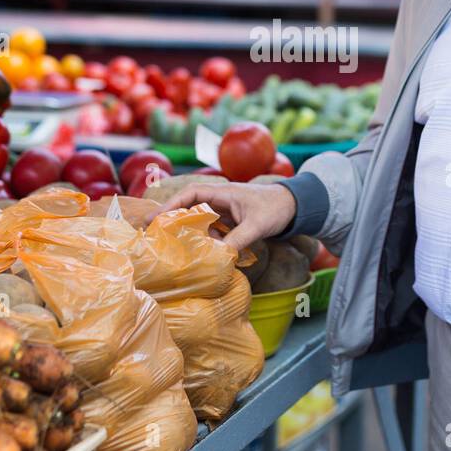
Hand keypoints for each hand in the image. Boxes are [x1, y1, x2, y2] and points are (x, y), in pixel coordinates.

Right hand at [146, 182, 297, 250]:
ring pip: (199, 218)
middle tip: (155, 234)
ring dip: (187, 230)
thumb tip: (220, 258)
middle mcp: (220, 199)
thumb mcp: (256, 225)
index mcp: (223, 192)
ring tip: (173, 245)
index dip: (171, 204)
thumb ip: (238, 240)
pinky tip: (199, 250)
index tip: (156, 217)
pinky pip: (211, 228)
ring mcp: (225, 210)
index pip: (190, 193)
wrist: (295, 206)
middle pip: (189, 205)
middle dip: (172, 218)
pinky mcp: (230, 220)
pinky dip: (203, 238)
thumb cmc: (276, 207)